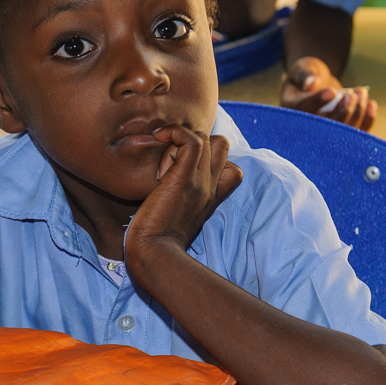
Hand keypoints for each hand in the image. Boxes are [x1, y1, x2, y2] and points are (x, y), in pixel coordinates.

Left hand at [125, 126, 241, 257]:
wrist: (154, 252)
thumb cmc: (156, 239)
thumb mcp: (175, 217)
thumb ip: (178, 199)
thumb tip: (160, 184)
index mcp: (210, 197)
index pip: (231, 169)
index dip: (209, 159)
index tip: (181, 167)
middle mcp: (210, 186)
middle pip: (222, 145)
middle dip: (195, 142)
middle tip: (169, 161)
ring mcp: (200, 181)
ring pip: (205, 138)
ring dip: (179, 141)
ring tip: (161, 163)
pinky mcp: (184, 178)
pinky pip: (191, 140)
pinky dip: (174, 132)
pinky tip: (158, 139)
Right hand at [280, 56, 376, 130]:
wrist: (316, 85)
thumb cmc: (307, 75)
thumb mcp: (301, 68)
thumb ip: (304, 74)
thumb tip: (311, 84)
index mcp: (291, 109)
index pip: (302, 109)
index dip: (317, 101)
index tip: (332, 91)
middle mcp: (306, 126)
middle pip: (325, 126)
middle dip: (343, 111)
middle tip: (354, 93)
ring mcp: (325, 132)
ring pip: (342, 132)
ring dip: (357, 113)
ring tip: (361, 92)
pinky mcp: (340, 132)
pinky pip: (355, 133)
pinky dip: (366, 121)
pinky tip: (371, 105)